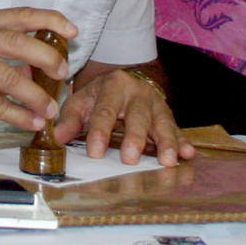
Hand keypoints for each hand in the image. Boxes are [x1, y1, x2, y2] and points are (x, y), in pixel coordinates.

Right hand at [0, 7, 77, 130]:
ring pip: (12, 78)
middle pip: (20, 42)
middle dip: (48, 58)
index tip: (72, 30)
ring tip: (51, 107)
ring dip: (37, 95)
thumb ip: (4, 49)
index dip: (50, 20)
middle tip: (64, 72)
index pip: (21, 15)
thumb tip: (40, 66)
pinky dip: (19, 115)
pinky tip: (32, 121)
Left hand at [52, 64, 195, 166]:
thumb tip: (57, 136)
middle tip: (130, 159)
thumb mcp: (81, 102)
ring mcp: (155, 102)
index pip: (105, 110)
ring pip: (162, 121)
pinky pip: (177, 128)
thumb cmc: (99, 97)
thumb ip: (70, 119)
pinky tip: (189, 154)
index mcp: (112, 86)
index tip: (94, 152)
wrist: (122, 83)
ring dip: (166, 141)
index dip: (99, 131)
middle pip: (137, 115)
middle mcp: (137, 92)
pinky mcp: (167, 114)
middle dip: (135, 137)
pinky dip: (183, 141)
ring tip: (168, 161)